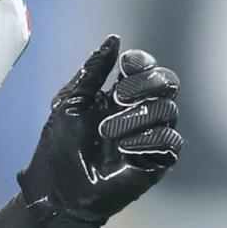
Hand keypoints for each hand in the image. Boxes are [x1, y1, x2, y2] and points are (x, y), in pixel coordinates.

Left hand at [17, 35, 182, 227]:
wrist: (57, 188)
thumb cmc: (58, 146)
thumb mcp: (70, 101)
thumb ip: (93, 71)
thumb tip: (114, 39)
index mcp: (119, 95)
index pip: (146, 68)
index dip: (141, 63)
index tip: (125, 66)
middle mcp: (138, 112)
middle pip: (167, 84)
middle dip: (145, 84)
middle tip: (118, 97)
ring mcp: (149, 136)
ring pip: (168, 110)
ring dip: (136, 116)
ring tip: (108, 131)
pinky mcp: (156, 161)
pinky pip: (170, 141)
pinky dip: (148, 139)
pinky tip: (124, 147)